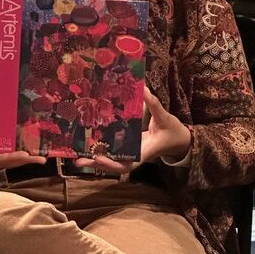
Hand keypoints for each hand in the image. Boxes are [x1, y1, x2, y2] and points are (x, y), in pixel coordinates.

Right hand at [0, 86, 46, 168]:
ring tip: (40, 156)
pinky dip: (17, 154)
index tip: (23, 156)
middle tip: (41, 158)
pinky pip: (4, 155)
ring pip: (7, 161)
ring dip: (23, 159)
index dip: (9, 158)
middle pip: (5, 163)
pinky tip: (29, 150)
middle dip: (23, 161)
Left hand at [74, 87, 190, 173]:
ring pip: (110, 160)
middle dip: (96, 164)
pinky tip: (87, 145)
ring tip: (76, 156)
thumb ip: (154, 104)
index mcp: (143, 152)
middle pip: (113, 165)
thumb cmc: (172, 130)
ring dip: (94, 159)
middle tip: (77, 160)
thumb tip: (144, 88)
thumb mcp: (165, 117)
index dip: (111, 163)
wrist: (178, 139)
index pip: (126, 164)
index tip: (98, 158)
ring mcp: (130, 153)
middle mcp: (134, 155)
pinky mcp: (128, 147)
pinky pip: (113, 151)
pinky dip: (100, 150)